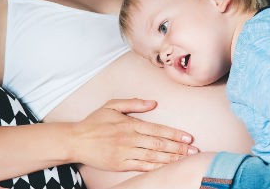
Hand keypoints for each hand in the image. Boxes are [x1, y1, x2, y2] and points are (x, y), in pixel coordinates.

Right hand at [70, 99, 198, 171]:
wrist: (75, 140)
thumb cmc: (94, 122)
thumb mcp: (112, 105)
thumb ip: (133, 103)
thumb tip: (153, 103)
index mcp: (130, 124)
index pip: (158, 130)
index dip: (175, 134)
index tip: (189, 137)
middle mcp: (130, 139)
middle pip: (159, 144)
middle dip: (178, 148)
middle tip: (194, 150)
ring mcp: (125, 153)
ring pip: (153, 156)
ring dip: (171, 158)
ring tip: (185, 159)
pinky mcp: (120, 165)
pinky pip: (141, 166)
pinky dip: (155, 167)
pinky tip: (166, 167)